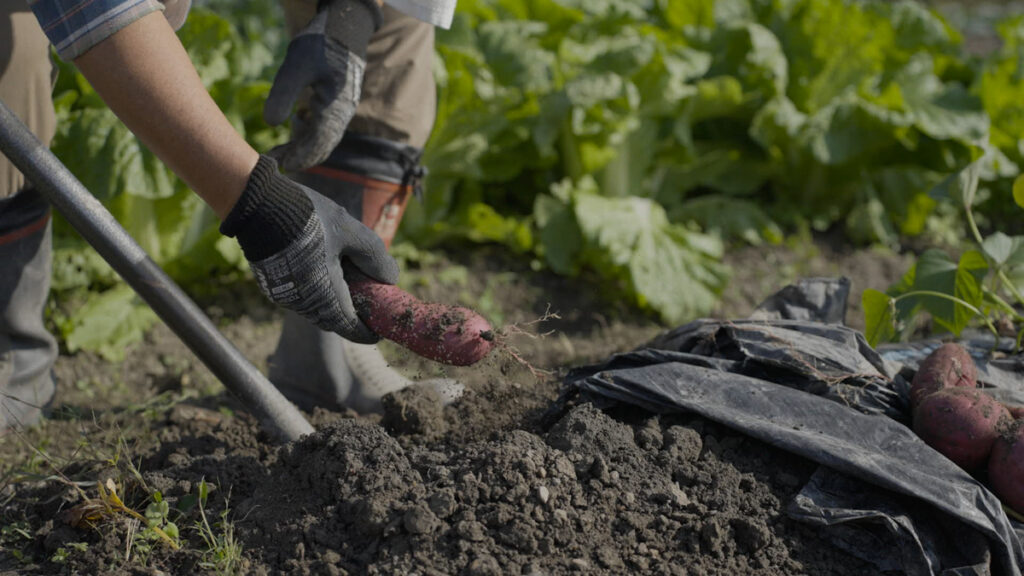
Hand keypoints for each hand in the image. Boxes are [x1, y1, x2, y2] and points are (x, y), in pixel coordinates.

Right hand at [222, 156, 398, 342]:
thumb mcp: (350, 230)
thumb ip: (374, 256)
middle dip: (350, 317)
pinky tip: (325, 272)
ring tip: (349, 286)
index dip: (366, 332)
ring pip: (314, 309)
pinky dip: (316, 293)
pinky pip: (300, 297)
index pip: (349, 327)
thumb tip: (391, 278)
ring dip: (332, 304)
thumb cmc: (307, 216)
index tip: (379, 332)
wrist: (257, 203)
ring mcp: (283, 294)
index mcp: (324, 294)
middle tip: (367, 305)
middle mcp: (301, 301)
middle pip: (332, 320)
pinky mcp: (271, 283)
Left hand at [264, 0, 380, 171]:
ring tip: (281, 150)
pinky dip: (311, 133)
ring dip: (304, 146)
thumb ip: (283, 94)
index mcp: (336, 107)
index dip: (300, 155)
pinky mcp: (339, 104)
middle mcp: (343, 113)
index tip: (282, 165)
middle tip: (277, 163)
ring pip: (325, 138)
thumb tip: (270, 124)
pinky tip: (297, 124)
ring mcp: (343, 110)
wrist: (344, 28)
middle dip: (301, 157)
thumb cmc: (320, 44)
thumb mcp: (296, 65)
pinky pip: (326, 127)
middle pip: (323, 145)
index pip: (319, 141)